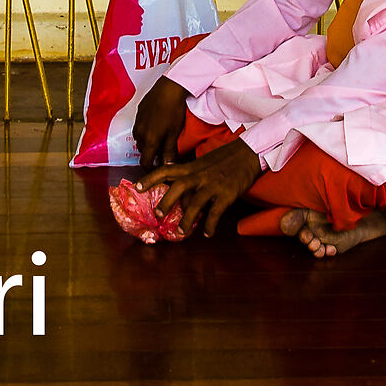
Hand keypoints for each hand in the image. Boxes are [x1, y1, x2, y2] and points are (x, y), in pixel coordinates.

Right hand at [131, 76, 189, 169]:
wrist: (169, 88)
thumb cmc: (174, 111)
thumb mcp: (174, 134)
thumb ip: (169, 152)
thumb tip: (167, 167)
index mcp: (149, 141)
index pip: (144, 163)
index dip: (150, 169)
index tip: (157, 169)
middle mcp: (140, 133)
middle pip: (143, 151)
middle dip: (151, 155)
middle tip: (163, 152)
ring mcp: (137, 123)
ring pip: (140, 139)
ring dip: (148, 142)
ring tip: (160, 137)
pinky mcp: (138, 113)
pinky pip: (139, 127)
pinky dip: (146, 131)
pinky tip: (156, 125)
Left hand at [141, 139, 259, 237]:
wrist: (249, 152)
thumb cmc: (225, 159)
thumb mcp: (203, 163)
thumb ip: (190, 175)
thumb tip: (177, 191)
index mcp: (191, 167)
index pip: (166, 170)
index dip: (150, 178)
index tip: (137, 187)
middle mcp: (199, 175)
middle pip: (178, 187)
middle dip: (166, 201)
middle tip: (157, 215)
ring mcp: (213, 185)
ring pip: (195, 203)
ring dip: (187, 219)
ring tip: (182, 232)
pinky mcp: (226, 193)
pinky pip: (216, 211)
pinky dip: (210, 224)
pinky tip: (207, 233)